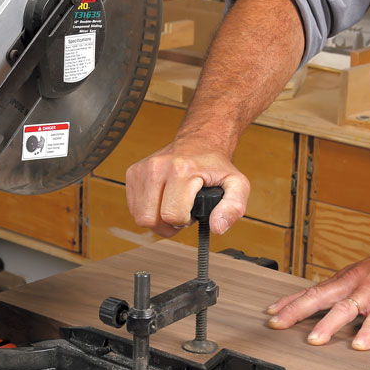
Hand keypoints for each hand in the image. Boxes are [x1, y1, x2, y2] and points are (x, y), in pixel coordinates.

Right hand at [125, 139, 249, 236]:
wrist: (199, 142)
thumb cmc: (214, 165)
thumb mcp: (236, 185)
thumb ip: (233, 208)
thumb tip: (217, 227)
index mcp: (182, 170)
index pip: (172, 215)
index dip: (184, 221)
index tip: (193, 212)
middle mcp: (158, 167)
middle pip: (150, 219)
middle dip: (168, 224)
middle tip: (181, 212)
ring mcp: (142, 169)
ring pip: (139, 216)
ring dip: (157, 218)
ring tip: (172, 206)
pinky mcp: (133, 172)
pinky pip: (133, 207)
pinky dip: (148, 210)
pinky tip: (162, 200)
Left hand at [265, 235, 369, 349]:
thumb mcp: (364, 271)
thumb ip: (346, 286)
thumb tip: (329, 300)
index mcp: (345, 279)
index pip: (310, 290)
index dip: (289, 302)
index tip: (270, 312)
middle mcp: (352, 285)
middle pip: (317, 298)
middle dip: (294, 312)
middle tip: (275, 325)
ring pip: (344, 310)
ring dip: (327, 325)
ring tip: (313, 341)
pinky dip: (367, 333)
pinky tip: (359, 346)